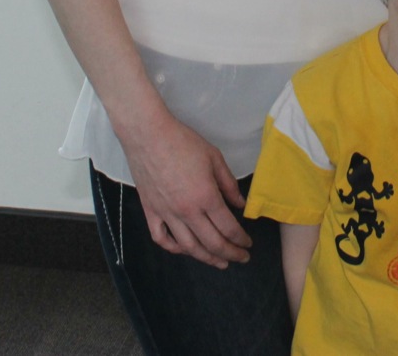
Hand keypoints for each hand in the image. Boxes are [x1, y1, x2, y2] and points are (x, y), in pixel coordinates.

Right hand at [116, 109, 250, 267]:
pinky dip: (174, 248)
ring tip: (219, 262)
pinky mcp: (150, 211)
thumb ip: (229, 185)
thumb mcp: (214, 158)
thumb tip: (240, 205)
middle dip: (230, 253)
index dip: (241, 239)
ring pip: (188, 247)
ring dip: (206, 258)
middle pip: (212, 242)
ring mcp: (166, 213)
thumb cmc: (183, 142)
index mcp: (205, 197)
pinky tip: (185, 249)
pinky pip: (162, 238)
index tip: (248, 244)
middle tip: (241, 258)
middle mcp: (186, 211)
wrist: (148, 135)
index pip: (228, 227)